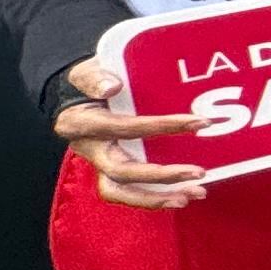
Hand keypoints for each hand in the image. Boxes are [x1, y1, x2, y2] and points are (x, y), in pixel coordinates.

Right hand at [54, 60, 208, 207]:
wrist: (72, 97)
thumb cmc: (87, 82)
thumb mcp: (87, 72)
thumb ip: (96, 77)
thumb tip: (111, 87)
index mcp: (82, 124)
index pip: (125, 128)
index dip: (161, 127)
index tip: (198, 123)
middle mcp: (89, 149)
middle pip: (121, 172)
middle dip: (161, 175)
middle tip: (198, 172)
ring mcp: (99, 163)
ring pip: (122, 192)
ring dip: (158, 197)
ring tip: (195, 194)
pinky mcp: (110, 170)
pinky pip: (130, 190)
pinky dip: (155, 196)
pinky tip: (184, 194)